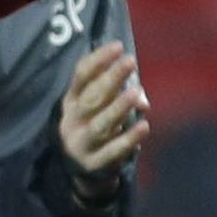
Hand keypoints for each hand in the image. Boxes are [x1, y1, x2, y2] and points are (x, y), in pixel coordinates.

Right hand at [58, 40, 149, 198]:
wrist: (82, 170)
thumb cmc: (96, 126)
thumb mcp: (102, 108)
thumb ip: (119, 95)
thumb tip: (141, 96)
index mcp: (71, 101)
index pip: (81, 76)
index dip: (98, 60)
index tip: (118, 46)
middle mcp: (72, 120)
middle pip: (91, 97)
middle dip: (110, 78)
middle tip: (130, 61)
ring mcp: (81, 143)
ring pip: (100, 124)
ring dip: (118, 108)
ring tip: (136, 92)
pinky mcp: (95, 163)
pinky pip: (113, 151)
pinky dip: (129, 139)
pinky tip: (144, 126)